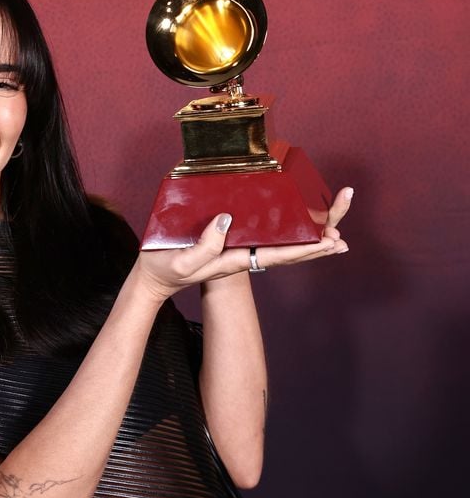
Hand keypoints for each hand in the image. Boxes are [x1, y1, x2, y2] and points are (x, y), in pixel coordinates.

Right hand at [136, 187, 351, 299]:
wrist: (153, 277)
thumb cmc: (166, 269)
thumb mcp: (184, 262)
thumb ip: (206, 245)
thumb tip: (229, 219)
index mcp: (238, 260)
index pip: (281, 255)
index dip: (308, 249)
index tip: (333, 243)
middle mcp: (244, 254)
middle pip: (289, 250)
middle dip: (316, 245)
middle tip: (344, 237)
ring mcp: (238, 248)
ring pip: (281, 243)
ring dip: (306, 237)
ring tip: (331, 231)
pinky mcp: (229, 241)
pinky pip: (265, 235)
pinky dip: (285, 229)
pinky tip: (292, 223)